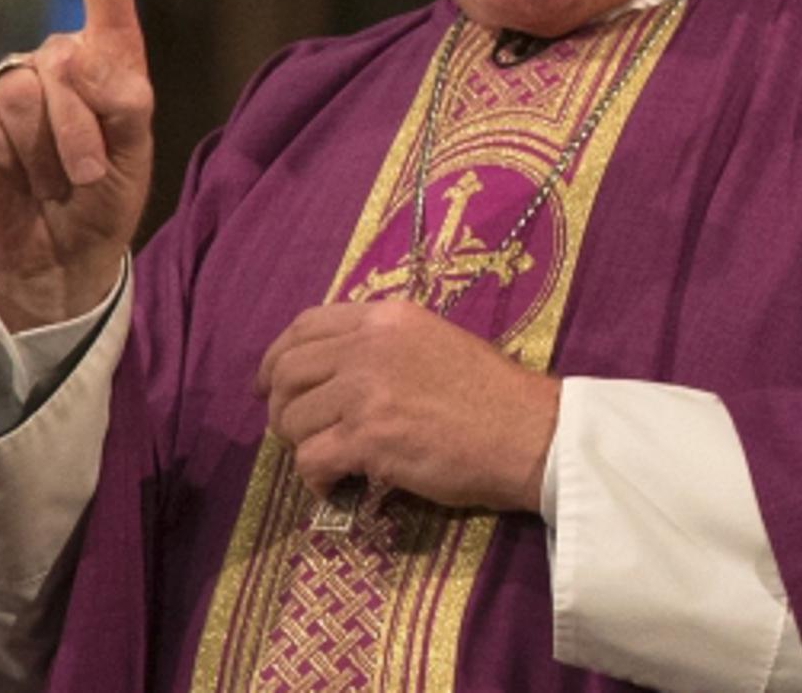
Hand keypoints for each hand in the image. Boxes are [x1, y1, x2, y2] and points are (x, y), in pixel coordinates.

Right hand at [0, 0, 152, 330]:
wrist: (61, 251)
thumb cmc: (106, 199)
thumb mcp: (135, 155)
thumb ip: (124, 103)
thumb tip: (79, 59)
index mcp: (108, 60)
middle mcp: (57, 60)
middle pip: (68, 65)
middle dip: (84, 131)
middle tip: (89, 173)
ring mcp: (10, 82)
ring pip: (25, 91)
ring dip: (48, 150)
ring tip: (55, 180)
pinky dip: (4, 154)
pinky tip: (13, 174)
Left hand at [256, 300, 560, 512]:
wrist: (530, 434)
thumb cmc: (493, 394)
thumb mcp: (435, 341)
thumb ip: (384, 345)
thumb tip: (335, 370)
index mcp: (385, 317)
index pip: (305, 325)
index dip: (277, 356)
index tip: (271, 383)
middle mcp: (368, 346)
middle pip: (287, 371)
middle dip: (280, 406)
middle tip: (296, 432)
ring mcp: (366, 391)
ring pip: (293, 418)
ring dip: (300, 445)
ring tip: (326, 460)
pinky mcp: (369, 438)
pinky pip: (310, 459)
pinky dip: (314, 478)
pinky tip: (335, 484)